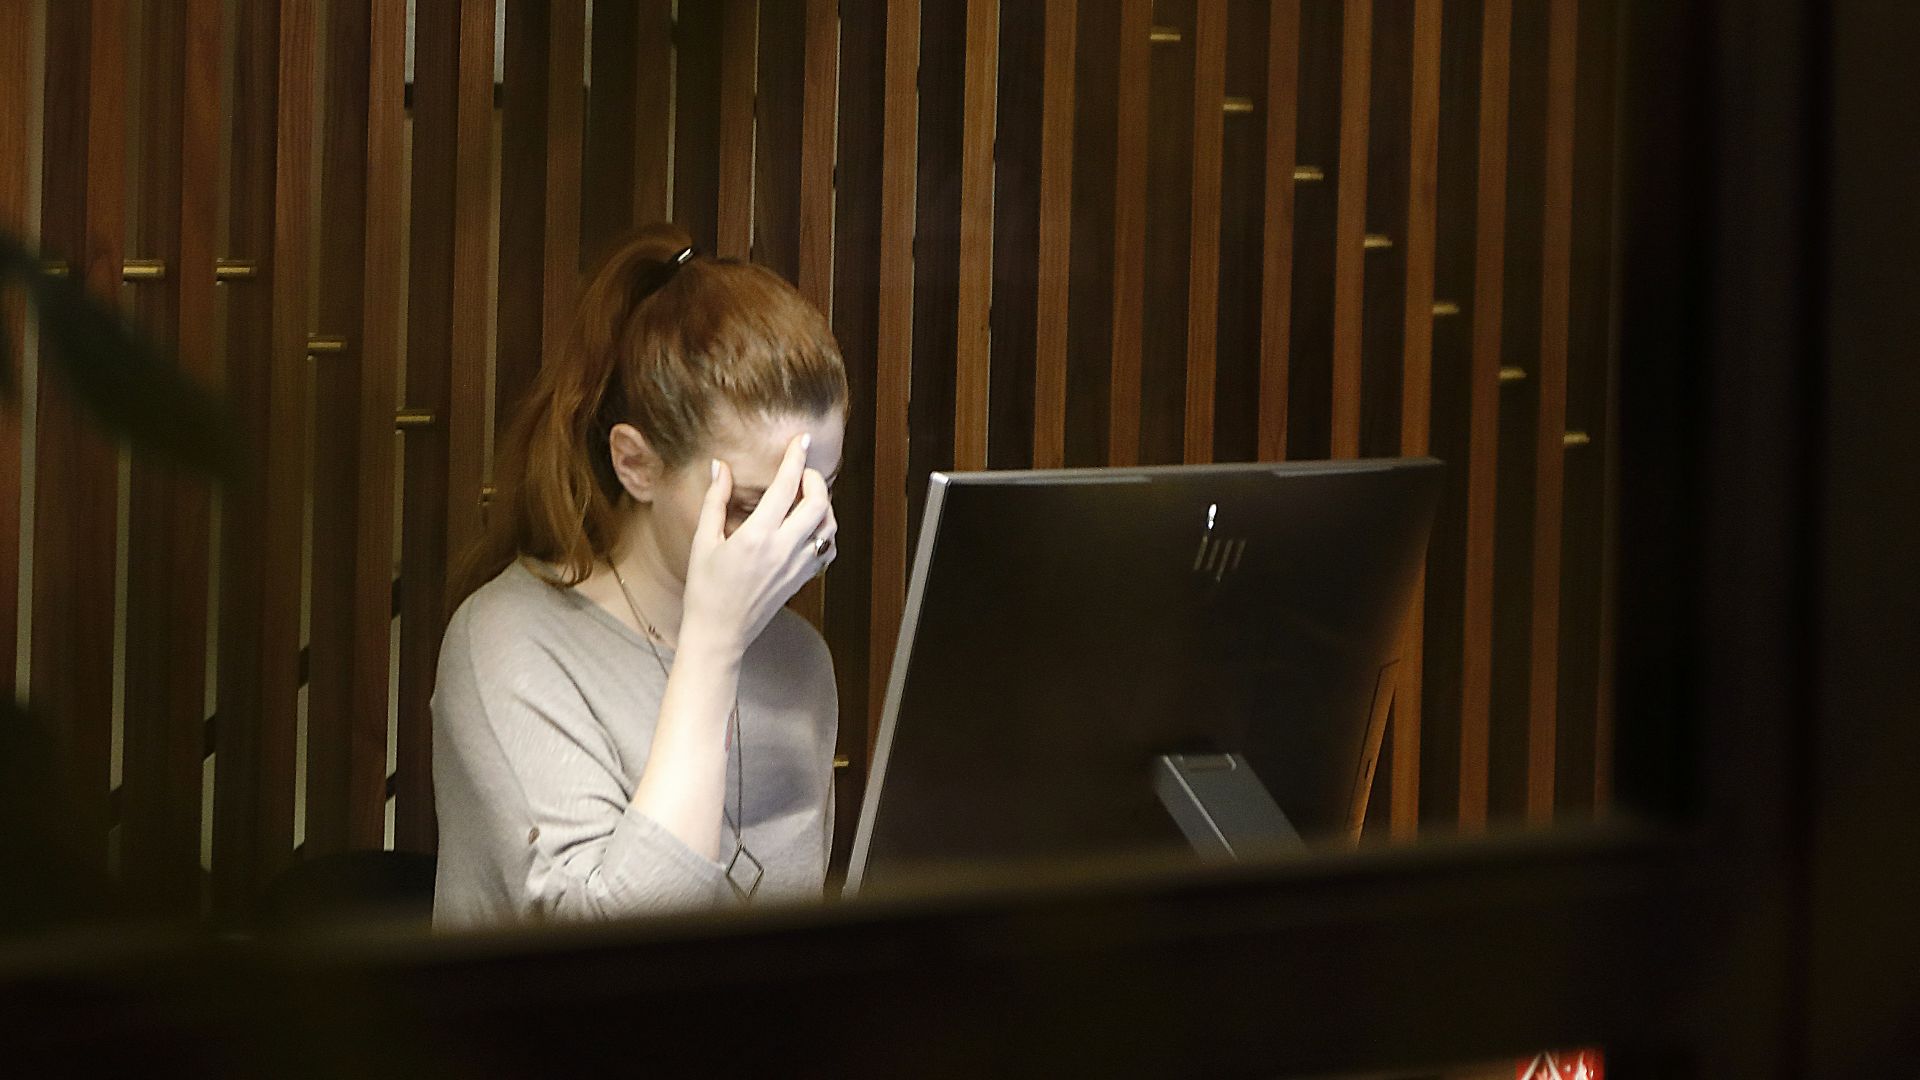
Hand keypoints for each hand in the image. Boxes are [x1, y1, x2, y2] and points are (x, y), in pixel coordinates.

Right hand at [679, 434, 834, 654]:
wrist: (720, 633)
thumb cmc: (705, 589)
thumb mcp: (704, 541)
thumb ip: (715, 500)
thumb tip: (720, 466)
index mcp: (757, 536)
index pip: (785, 486)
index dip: (796, 458)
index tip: (802, 440)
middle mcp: (783, 549)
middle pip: (818, 503)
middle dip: (815, 480)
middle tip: (802, 472)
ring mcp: (797, 566)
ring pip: (828, 526)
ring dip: (824, 505)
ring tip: (805, 497)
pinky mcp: (802, 579)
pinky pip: (827, 549)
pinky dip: (825, 531)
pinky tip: (808, 526)